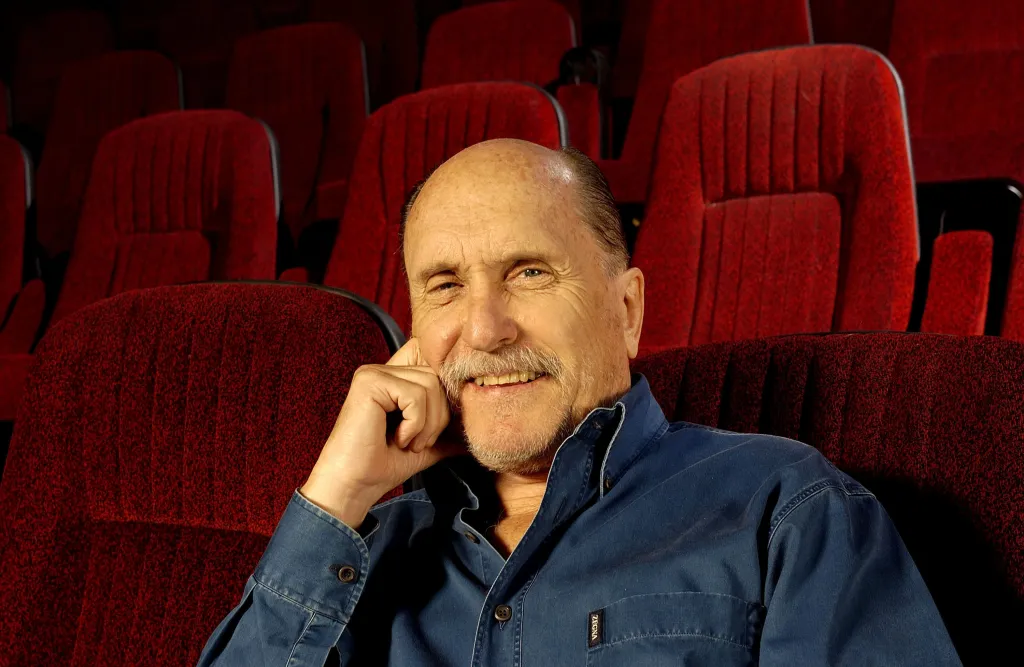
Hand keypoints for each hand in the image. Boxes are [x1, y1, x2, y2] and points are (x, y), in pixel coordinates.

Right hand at [300, 338, 458, 527]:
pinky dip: (415, 424)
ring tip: (408, 443)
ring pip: (430, 385)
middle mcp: (383, 369)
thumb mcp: (427, 444)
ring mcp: (374, 373)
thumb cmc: (384, 466)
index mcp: (394, 378)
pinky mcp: (369, 382)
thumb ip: (451, 430)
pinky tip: (397, 439)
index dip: (445, 386)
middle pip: (438, 376)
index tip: (442, 420)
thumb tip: (483, 426)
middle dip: (439, 416)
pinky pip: (415, 396)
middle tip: (419, 442)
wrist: (354, 487)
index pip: (432, 358)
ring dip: (427, 424)